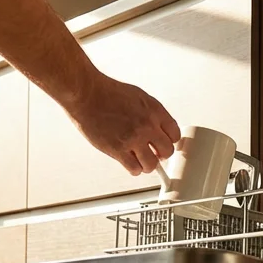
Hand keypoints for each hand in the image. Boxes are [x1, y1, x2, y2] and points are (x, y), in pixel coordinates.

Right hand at [64, 73, 180, 175]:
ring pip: (151, 165)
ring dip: (147, 165)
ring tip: (140, 160)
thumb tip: (158, 128)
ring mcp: (133, 139)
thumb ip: (151, 113)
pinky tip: (129, 162)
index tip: (164, 144)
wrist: (87, 95)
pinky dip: (134, 169)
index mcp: (154, 111)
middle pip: (167, 151)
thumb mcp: (139, 97)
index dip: (169, 141)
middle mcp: (147, 125)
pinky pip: (134, 169)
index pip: (175, 134)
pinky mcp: (118, 150)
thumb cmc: (108, 93)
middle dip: (161, 154)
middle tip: (154, 154)